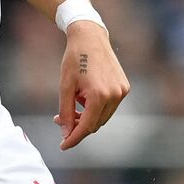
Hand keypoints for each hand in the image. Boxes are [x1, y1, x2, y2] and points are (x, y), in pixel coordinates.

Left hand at [54, 21, 127, 149]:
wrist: (90, 37)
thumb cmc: (74, 59)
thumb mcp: (65, 86)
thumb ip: (65, 112)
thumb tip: (66, 133)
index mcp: (99, 96)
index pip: (86, 127)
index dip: (73, 138)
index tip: (63, 146)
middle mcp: (115, 95)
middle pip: (95, 124)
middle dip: (77, 126)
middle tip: (59, 119)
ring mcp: (122, 92)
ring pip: (102, 117)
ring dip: (87, 117)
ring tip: (72, 103)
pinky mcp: (124, 87)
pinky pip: (109, 107)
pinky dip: (96, 108)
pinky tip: (84, 96)